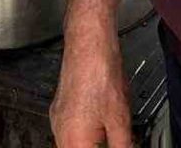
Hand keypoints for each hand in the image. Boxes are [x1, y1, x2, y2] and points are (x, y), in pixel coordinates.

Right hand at [50, 24, 131, 147]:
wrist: (89, 43)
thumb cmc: (100, 74)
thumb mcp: (120, 120)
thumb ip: (123, 146)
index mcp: (73, 140)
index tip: (118, 145)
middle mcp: (59, 131)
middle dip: (99, 146)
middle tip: (116, 140)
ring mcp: (57, 117)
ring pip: (72, 142)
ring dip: (93, 142)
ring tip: (112, 134)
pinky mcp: (60, 106)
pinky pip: (71, 129)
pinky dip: (87, 133)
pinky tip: (103, 124)